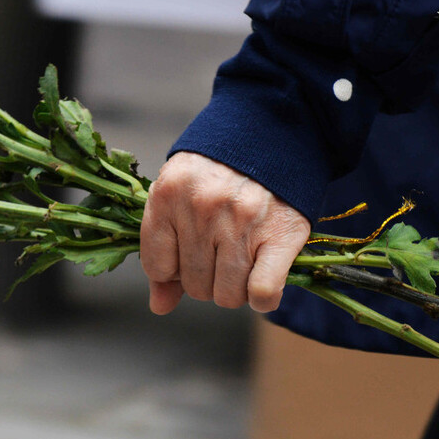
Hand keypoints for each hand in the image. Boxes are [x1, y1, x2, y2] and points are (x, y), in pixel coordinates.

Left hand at [140, 152, 310, 314]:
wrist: (271, 132)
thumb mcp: (178, 194)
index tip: (188, 255)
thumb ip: (163, 248)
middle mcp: (202, 208)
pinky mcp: (280, 233)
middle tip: (221, 253)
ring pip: (227, 294)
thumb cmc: (218, 169)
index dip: (172, 270)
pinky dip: (262, 299)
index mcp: (168, 195)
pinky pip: (262, 291)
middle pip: (194, 285)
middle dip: (206, 279)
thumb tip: (159, 306)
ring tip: (242, 262)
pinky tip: (262, 287)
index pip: (158, 266)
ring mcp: (241, 221)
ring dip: (234, 289)